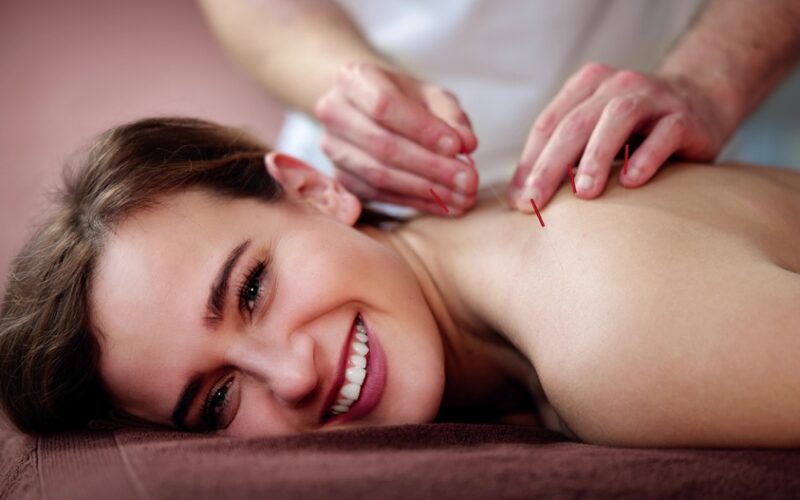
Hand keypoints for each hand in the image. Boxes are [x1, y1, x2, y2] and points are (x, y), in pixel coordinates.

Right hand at [315, 62, 478, 214]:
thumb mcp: (430, 95)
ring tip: (463, 197)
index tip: (458, 147)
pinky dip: (416, 202)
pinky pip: (380, 196)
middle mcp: (334, 112)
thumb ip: (450, 115)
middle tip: (469, 180)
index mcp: (353, 79)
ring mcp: (333, 148)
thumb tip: (466, 144)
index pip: (385, 105)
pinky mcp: (340, 178)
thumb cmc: (404, 98)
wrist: (367, 111)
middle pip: (382, 145)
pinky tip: (445, 204)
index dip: (422, 129)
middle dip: (431, 167)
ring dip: (426, 190)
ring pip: (379, 176)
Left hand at [508, 63, 727, 211]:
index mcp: (586, 87)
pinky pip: (665, 134)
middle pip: (575, 123)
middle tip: (536, 201)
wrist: (700, 104)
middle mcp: (616, 86)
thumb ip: (560, 157)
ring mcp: (652, 97)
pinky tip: (632, 183)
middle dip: (551, 164)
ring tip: (583, 192)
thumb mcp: (593, 135)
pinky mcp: (684, 116)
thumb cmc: (633, 131)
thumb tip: (519, 200)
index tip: (518, 201)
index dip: (530, 162)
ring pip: (617, 119)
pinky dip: (646, 157)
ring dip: (597, 156)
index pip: (549, 124)